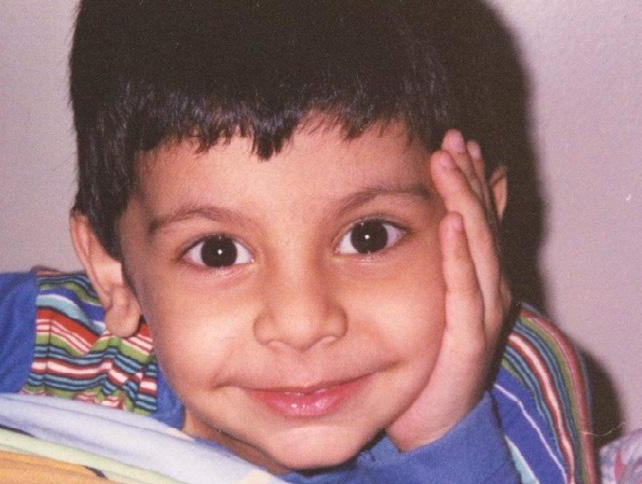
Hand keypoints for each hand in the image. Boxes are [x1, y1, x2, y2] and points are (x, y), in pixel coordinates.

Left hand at [386, 129, 511, 450]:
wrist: (432, 416)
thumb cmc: (427, 355)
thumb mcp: (432, 299)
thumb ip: (434, 262)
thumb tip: (426, 223)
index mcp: (477, 277)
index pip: (478, 216)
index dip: (470, 177)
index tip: (454, 139)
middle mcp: (488, 289)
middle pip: (482, 222)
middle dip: (467, 178)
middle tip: (450, 138)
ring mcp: (482, 314)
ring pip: (478, 248)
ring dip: (465, 202)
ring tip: (449, 163)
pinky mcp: (467, 341)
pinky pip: (465, 292)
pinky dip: (460, 256)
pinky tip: (452, 224)